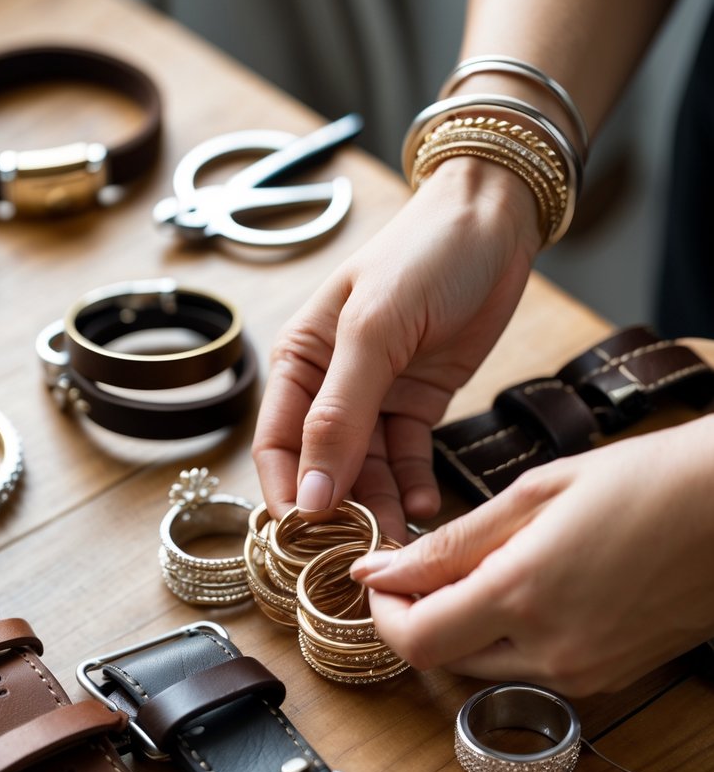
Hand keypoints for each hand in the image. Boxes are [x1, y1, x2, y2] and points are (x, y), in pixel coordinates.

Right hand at [252, 156, 541, 539]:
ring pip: (368, 470)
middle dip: (339, 510)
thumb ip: (340, 414)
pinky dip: (415, 484)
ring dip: (380, 505)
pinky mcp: (419, 403)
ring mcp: (376, 397)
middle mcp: (331, 385)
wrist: (494, 221)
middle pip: (324, 465)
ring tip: (401, 539)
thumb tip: (311, 494)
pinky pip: (409, 457)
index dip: (287, 493)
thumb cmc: (422, 255)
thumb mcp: (374, 331)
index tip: (304, 539)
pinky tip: (425, 506)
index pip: (277, 443)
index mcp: (300, 360)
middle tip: (363, 550)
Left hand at [350, 417, 713, 694]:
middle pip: (444, 659)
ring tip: (491, 567)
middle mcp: (551, 651)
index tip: (382, 579)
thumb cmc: (644, 482)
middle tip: (430, 566)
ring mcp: (584, 673)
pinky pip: (531, 670)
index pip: (415, 640)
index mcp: (523, 596)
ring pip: (484, 667)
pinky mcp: (608, 679)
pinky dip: (511, 637)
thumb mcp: (535, 495)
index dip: (383, 614)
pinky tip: (534, 587)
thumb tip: (378, 570)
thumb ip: (449, 543)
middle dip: (422, 616)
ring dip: (465, 628)